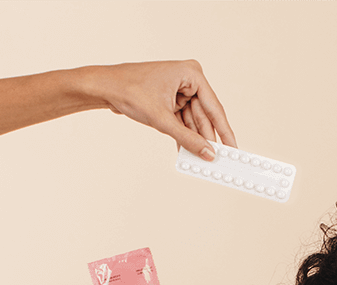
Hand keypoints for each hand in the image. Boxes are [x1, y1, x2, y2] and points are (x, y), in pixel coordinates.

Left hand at [93, 60, 236, 159]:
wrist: (104, 87)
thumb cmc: (129, 90)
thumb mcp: (162, 119)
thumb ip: (187, 138)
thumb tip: (207, 152)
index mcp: (192, 74)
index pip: (214, 107)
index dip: (224, 131)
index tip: (233, 148)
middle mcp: (188, 79)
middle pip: (204, 116)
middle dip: (206, 138)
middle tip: (215, 159)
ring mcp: (179, 89)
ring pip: (193, 120)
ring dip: (194, 139)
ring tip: (198, 158)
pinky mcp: (170, 98)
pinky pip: (182, 120)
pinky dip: (183, 134)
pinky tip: (186, 150)